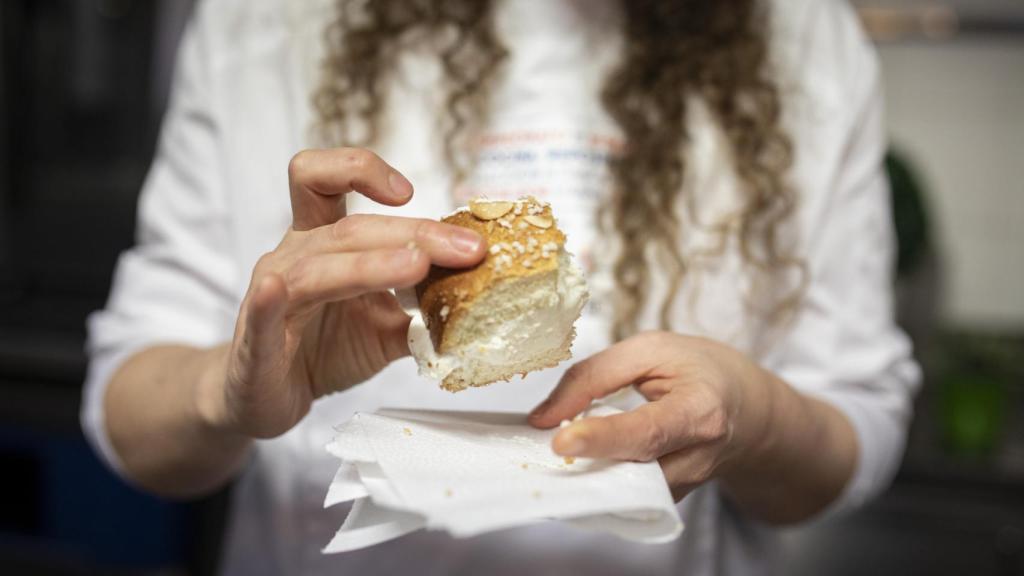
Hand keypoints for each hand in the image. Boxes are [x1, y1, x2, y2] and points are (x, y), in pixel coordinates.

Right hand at [199, 148, 486, 437]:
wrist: (268, 398)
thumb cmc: (323, 350)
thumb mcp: (387, 328)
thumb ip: (428, 311)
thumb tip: (485, 301)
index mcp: (321, 241)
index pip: (327, 180)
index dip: (362, 169)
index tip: (410, 191)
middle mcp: (294, 256)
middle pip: (346, 227)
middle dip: (411, 232)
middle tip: (465, 249)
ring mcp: (270, 295)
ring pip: (317, 266)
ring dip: (369, 263)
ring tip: (415, 266)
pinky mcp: (256, 339)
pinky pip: (263, 311)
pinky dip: (271, 298)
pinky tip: (277, 289)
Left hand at [529, 331, 772, 500]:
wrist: (747, 410)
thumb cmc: (700, 371)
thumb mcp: (650, 350)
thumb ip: (594, 376)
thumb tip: (543, 417)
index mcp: (700, 410)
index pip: (647, 432)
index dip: (602, 438)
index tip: (559, 440)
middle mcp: (696, 458)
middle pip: (630, 470)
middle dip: (584, 462)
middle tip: (543, 445)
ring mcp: (683, 487)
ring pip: (622, 491)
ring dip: (586, 472)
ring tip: (560, 448)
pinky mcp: (667, 500)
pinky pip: (624, 495)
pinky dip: (597, 478)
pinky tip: (581, 459)